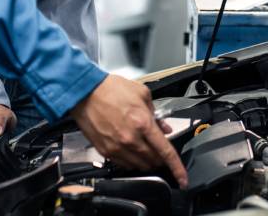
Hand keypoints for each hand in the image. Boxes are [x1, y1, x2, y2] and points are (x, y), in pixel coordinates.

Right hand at [70, 74, 188, 187]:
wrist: (85, 92)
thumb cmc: (111, 89)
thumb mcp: (142, 93)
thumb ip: (156, 113)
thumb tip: (164, 128)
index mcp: (142, 123)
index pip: (166, 152)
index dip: (177, 168)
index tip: (183, 178)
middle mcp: (131, 139)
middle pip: (154, 161)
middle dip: (161, 158)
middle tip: (159, 149)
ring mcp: (117, 147)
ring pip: (140, 165)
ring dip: (147, 161)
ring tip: (145, 148)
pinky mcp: (105, 151)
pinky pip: (124, 164)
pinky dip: (132, 161)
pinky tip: (131, 150)